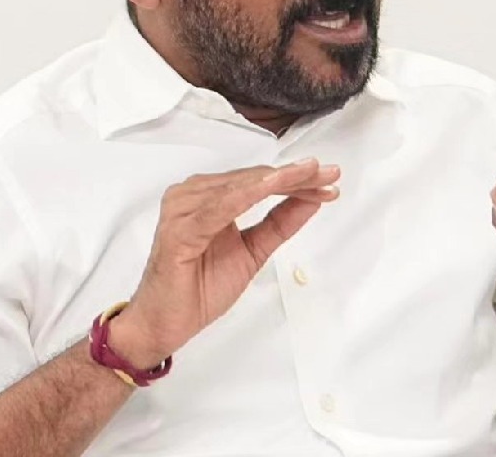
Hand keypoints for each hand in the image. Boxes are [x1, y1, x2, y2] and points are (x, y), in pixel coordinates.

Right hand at [111, 159, 339, 366]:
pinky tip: (271, 185)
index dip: (297, 179)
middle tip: (330, 173)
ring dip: (278, 180)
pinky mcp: (178, 229)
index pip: (259, 180)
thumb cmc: (199, 288)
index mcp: (210, 197)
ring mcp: (183, 209)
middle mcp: (193, 195)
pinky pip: (217, 208)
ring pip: (240, 186)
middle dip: (294, 177)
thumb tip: (311, 200)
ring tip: (310, 176)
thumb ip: (279, 224)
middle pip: (253, 178)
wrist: (165, 324)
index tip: (331, 179)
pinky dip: (245, 194)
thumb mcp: (253, 252)